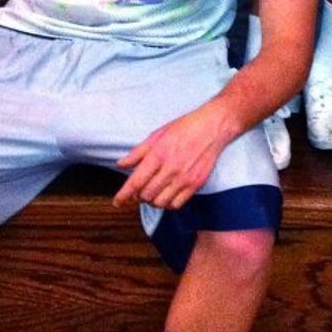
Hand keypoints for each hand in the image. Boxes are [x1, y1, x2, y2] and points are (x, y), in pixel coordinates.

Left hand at [114, 99, 231, 211]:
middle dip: (138, 196)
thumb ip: (139, 151)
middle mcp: (171, 168)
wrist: (214, 127)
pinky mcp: (196, 184)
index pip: (136, 182)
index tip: (117, 202)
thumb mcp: (158, 134)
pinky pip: (176, 204)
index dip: (123, 195)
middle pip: (146, 195)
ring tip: (153, 193)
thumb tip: (121, 164)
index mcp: (159, 154)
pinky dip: (167, 204)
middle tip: (139, 191)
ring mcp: (185, 178)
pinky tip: (166, 195)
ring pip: (160, 203)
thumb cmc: (186, 127)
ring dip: (152, 201)